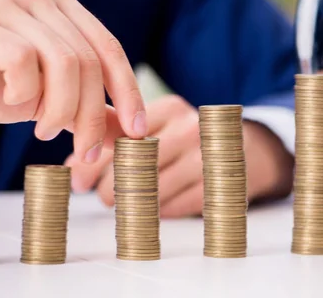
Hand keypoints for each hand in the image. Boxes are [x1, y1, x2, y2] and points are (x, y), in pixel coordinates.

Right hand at [0, 0, 146, 162]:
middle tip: (85, 150)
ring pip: (62, 62)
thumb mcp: (51, 102)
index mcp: (63, 5)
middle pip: (89, 60)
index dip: (128, 91)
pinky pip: (21, 60)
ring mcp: (7, 2)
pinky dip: (24, 91)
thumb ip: (89, 112)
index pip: (109, 48)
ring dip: (59, 110)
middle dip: (91, 114)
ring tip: (45, 131)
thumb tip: (132, 134)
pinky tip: (11, 99)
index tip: (137, 131)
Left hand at [66, 95, 294, 217]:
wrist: (248, 149)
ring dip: (131, 205)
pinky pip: (175, 207)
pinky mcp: (218, 186)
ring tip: (124, 206)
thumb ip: (120, 139)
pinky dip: (159, 213)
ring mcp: (207, 158)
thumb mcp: (160, 126)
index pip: (121, 139)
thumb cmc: (191, 139)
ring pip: (153, 190)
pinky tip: (155, 209)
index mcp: (170, 109)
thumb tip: (74, 165)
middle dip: (109, 188)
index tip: (78, 181)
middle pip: (134, 166)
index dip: (94, 163)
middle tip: (101, 197)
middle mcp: (190, 129)